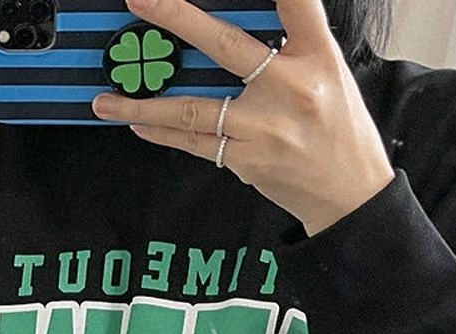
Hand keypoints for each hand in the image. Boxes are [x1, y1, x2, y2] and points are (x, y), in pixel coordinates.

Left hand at [92, 0, 395, 236]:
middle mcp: (290, 88)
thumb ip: (290, 42)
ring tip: (106, 98)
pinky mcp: (246, 160)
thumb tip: (231, 27)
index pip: (297, 3)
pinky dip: (163, 131)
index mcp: (317, 56)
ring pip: (194, 109)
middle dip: (177, 19)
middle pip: (226, 46)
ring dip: (145, 103)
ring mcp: (263, 128)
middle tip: (139, 0)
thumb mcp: (328, 71)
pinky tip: (135, 122)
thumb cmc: (336, 127)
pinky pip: (195, 143)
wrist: (348, 192)